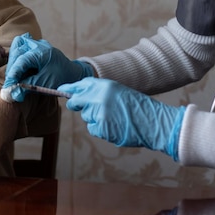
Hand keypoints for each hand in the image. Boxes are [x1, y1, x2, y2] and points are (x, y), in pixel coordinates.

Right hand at [2, 33, 93, 101]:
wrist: (73, 74)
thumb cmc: (61, 78)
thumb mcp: (44, 84)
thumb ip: (26, 87)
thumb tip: (10, 94)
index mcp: (42, 52)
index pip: (21, 60)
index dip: (13, 74)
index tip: (9, 86)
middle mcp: (38, 45)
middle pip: (17, 50)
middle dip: (12, 67)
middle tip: (12, 82)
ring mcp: (37, 44)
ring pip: (17, 45)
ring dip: (14, 60)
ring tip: (15, 75)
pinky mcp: (36, 47)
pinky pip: (22, 47)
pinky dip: (18, 58)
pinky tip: (19, 69)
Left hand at [60, 78, 185, 159]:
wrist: (152, 122)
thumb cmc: (137, 107)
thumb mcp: (119, 91)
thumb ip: (100, 91)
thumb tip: (79, 94)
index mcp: (105, 86)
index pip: (81, 85)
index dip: (70, 88)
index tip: (61, 90)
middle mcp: (99, 98)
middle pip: (77, 101)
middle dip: (75, 104)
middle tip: (76, 105)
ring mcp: (99, 114)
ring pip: (86, 116)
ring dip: (94, 118)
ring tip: (112, 118)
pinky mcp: (101, 128)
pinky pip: (92, 128)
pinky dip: (100, 129)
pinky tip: (113, 127)